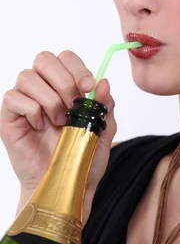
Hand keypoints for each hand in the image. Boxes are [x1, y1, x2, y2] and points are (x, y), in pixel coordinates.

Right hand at [0, 50, 116, 197]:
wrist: (66, 185)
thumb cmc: (82, 158)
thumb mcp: (103, 132)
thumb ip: (104, 107)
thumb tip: (104, 83)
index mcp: (66, 86)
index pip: (66, 58)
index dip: (77, 67)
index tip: (88, 87)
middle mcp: (43, 88)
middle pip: (44, 59)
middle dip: (63, 80)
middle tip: (72, 105)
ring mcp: (25, 101)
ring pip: (28, 76)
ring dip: (49, 99)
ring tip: (59, 122)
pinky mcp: (10, 116)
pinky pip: (13, 97)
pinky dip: (31, 110)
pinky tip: (40, 127)